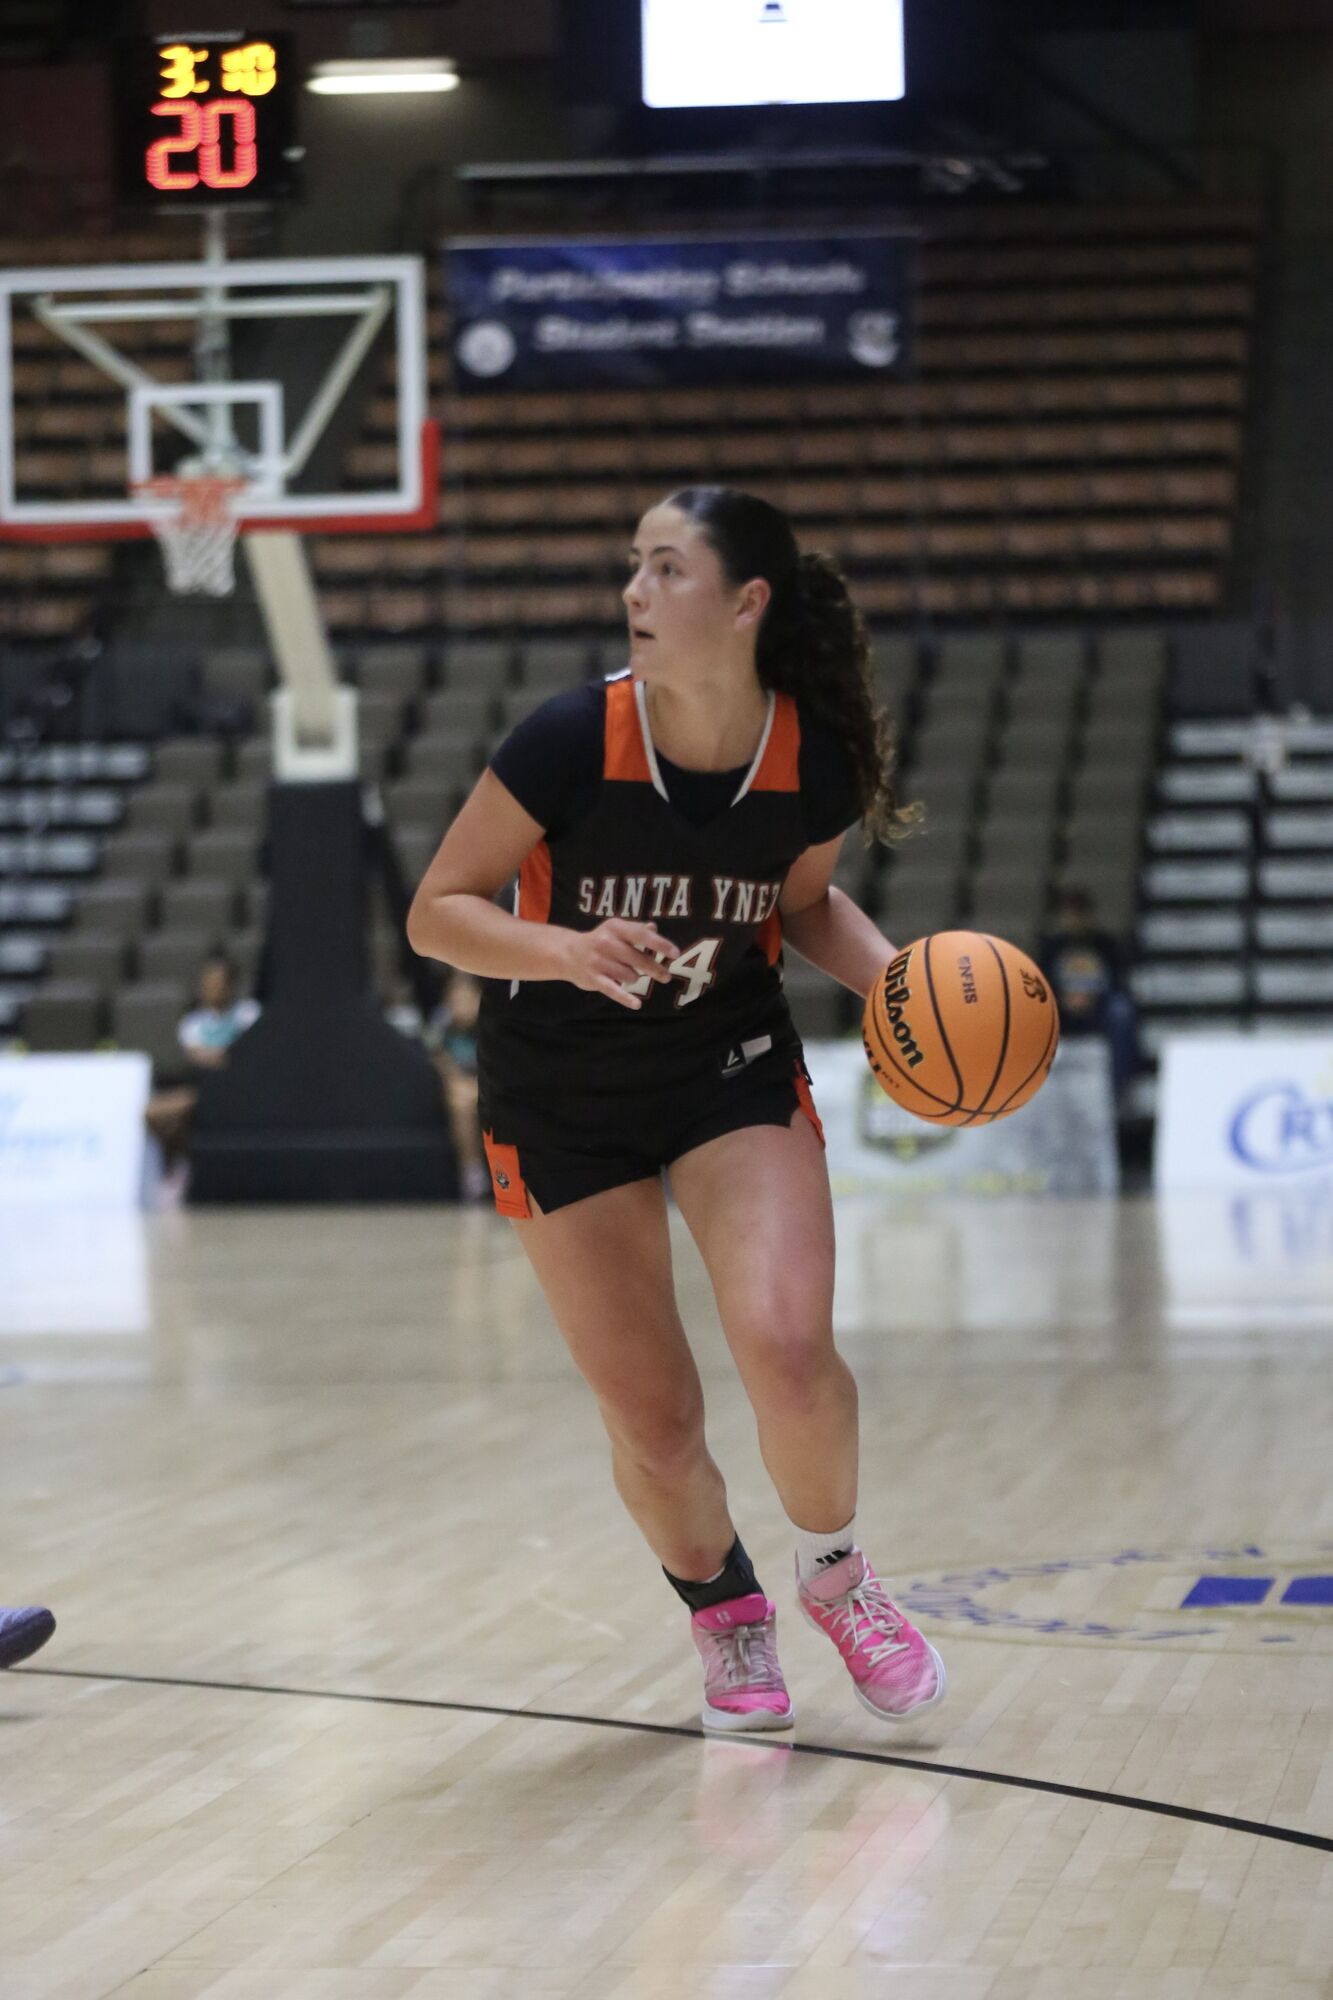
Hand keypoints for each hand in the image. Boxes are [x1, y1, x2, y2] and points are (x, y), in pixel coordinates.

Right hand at [558, 921, 678, 1011]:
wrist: (569, 954)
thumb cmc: (600, 941)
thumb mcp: (616, 930)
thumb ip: (636, 930)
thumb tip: (653, 928)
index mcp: (615, 928)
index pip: (641, 935)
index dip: (660, 944)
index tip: (675, 953)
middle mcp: (606, 943)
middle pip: (638, 959)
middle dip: (654, 969)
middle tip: (666, 976)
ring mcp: (598, 961)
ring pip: (630, 976)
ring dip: (633, 978)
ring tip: (626, 974)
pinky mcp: (593, 978)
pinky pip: (613, 990)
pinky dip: (625, 998)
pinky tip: (637, 1004)